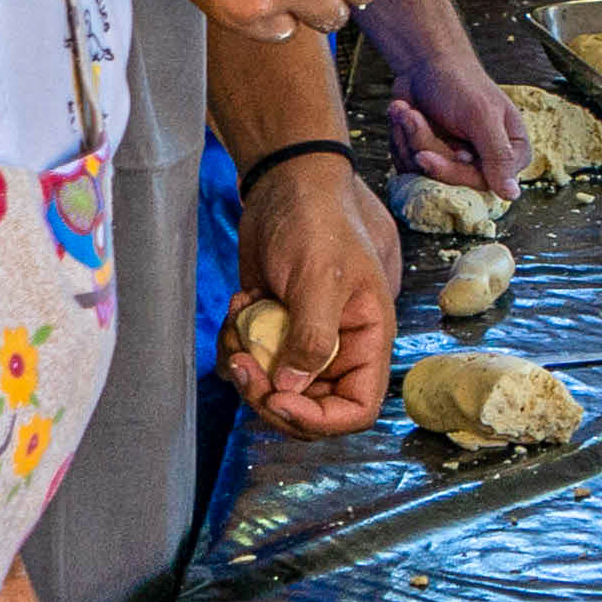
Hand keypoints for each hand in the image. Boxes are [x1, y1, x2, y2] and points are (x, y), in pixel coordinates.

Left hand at [223, 156, 399, 434]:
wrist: (284, 183)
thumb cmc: (316, 221)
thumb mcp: (321, 278)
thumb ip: (312, 339)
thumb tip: (290, 389)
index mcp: (367, 339)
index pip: (356, 408)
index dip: (319, 418)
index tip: (279, 398)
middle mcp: (338, 348)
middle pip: (307, 407)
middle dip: (268, 394)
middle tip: (242, 363)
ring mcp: (302, 340)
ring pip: (272, 388)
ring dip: (245, 366)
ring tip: (236, 321)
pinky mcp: (272, 328)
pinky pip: (250, 362)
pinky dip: (234, 343)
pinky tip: (238, 304)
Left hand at [385, 43, 528, 197]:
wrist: (425, 63)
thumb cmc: (460, 82)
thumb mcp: (481, 116)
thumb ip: (498, 155)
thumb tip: (512, 195)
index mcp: (511, 154)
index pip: (480, 183)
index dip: (450, 171)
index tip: (423, 155)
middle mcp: (485, 163)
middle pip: (448, 180)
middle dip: (422, 145)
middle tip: (409, 115)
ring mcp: (455, 163)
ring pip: (424, 174)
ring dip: (408, 138)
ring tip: (405, 109)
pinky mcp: (430, 160)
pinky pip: (408, 168)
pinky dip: (399, 140)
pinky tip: (403, 115)